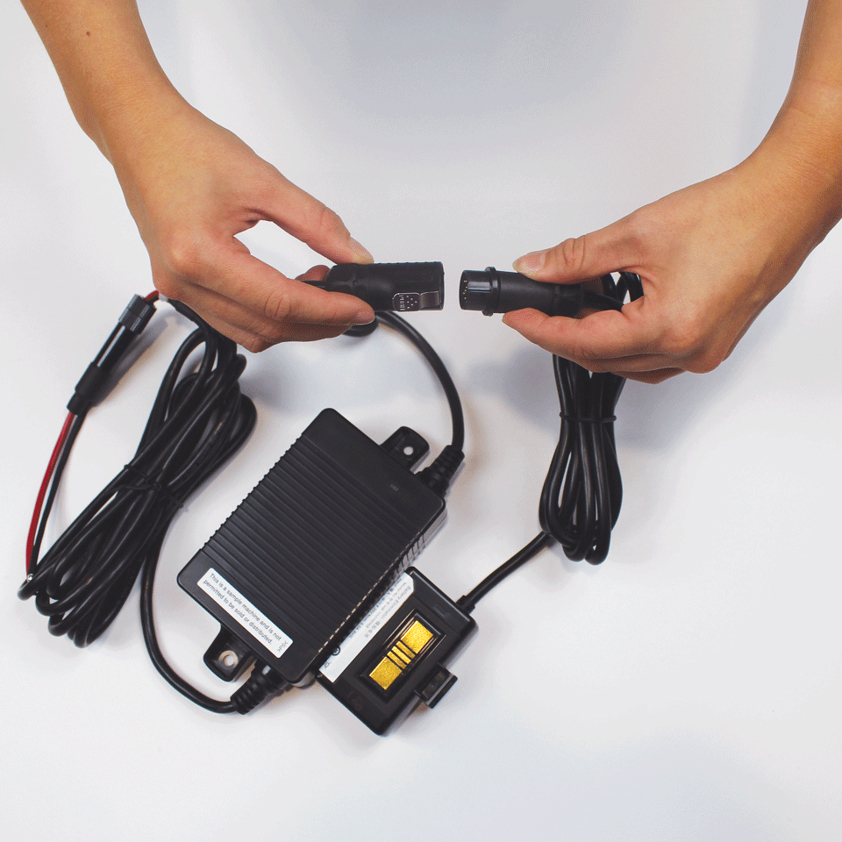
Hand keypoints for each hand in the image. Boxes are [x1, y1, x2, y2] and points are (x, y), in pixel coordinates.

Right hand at [106, 97, 374, 350]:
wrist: (140, 133)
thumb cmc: (185, 147)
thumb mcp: (264, 181)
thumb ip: (317, 224)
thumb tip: (353, 256)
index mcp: (200, 255)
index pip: (280, 303)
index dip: (327, 310)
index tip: (358, 307)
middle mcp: (183, 282)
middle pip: (266, 328)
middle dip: (316, 324)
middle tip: (350, 308)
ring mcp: (177, 289)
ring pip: (250, 333)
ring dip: (293, 325)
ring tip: (323, 296)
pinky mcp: (179, 287)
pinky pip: (231, 320)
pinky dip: (267, 316)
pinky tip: (290, 293)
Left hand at [505, 149, 834, 383]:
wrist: (783, 204)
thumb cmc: (733, 215)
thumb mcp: (636, 233)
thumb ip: (578, 258)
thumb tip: (538, 268)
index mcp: (671, 329)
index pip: (585, 342)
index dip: (542, 330)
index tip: (517, 317)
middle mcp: (690, 351)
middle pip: (602, 359)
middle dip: (562, 336)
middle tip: (535, 311)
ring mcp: (703, 353)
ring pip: (627, 364)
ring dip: (593, 342)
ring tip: (570, 309)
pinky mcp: (711, 345)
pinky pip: (653, 357)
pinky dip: (624, 342)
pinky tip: (611, 317)